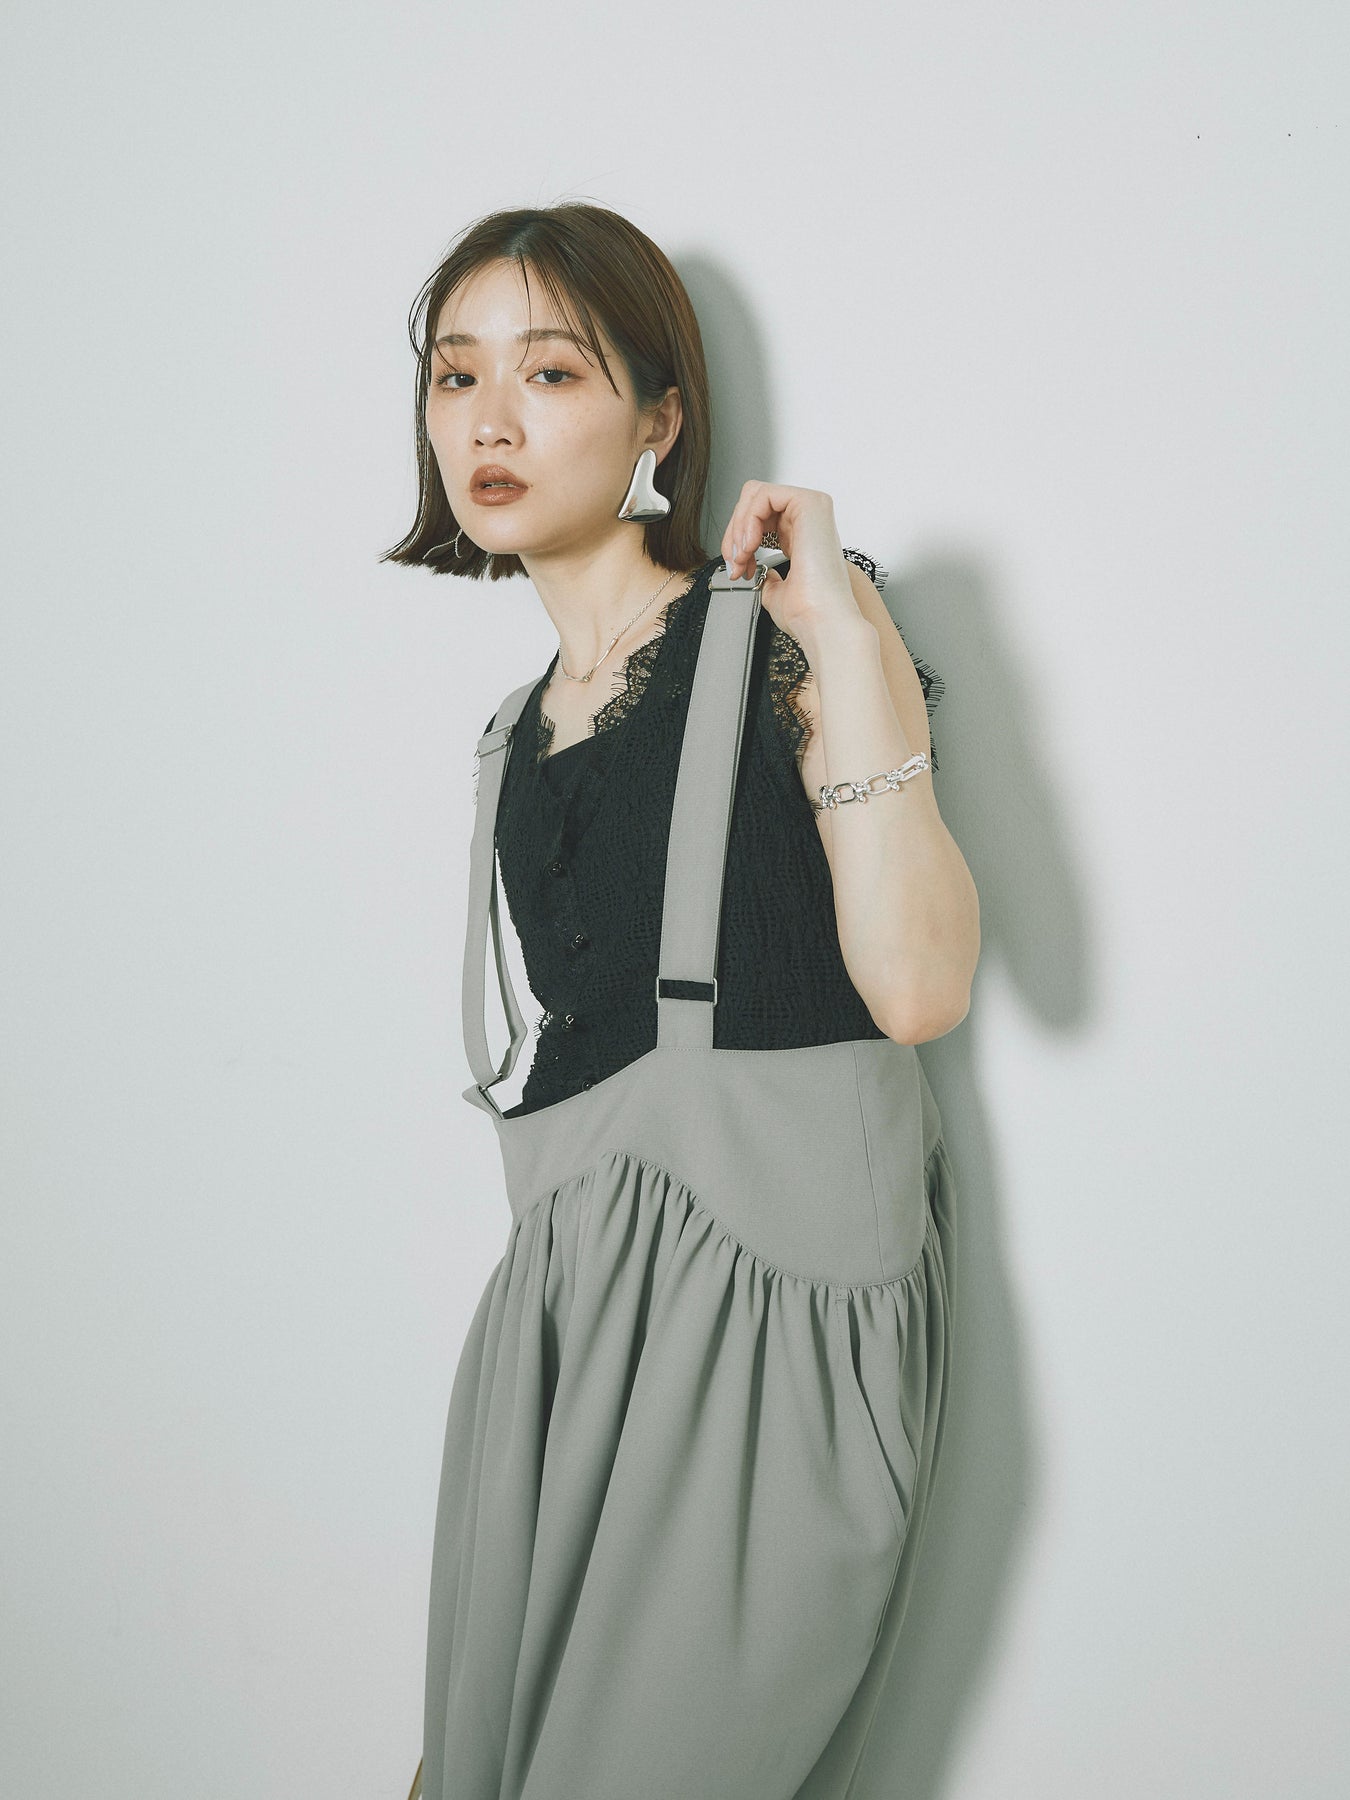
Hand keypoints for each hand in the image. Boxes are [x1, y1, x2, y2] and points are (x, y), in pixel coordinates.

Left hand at [720, 481, 862, 639]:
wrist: (820, 619)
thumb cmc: (807, 611)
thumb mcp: (775, 591)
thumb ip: (765, 575)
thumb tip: (758, 572)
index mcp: (802, 536)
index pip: (759, 517)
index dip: (739, 539)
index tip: (736, 568)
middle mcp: (808, 519)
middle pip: (754, 502)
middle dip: (734, 532)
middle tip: (734, 561)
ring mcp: (811, 508)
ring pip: (755, 495)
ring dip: (739, 527)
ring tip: (742, 556)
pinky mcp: (809, 503)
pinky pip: (764, 495)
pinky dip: (748, 519)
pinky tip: (750, 545)